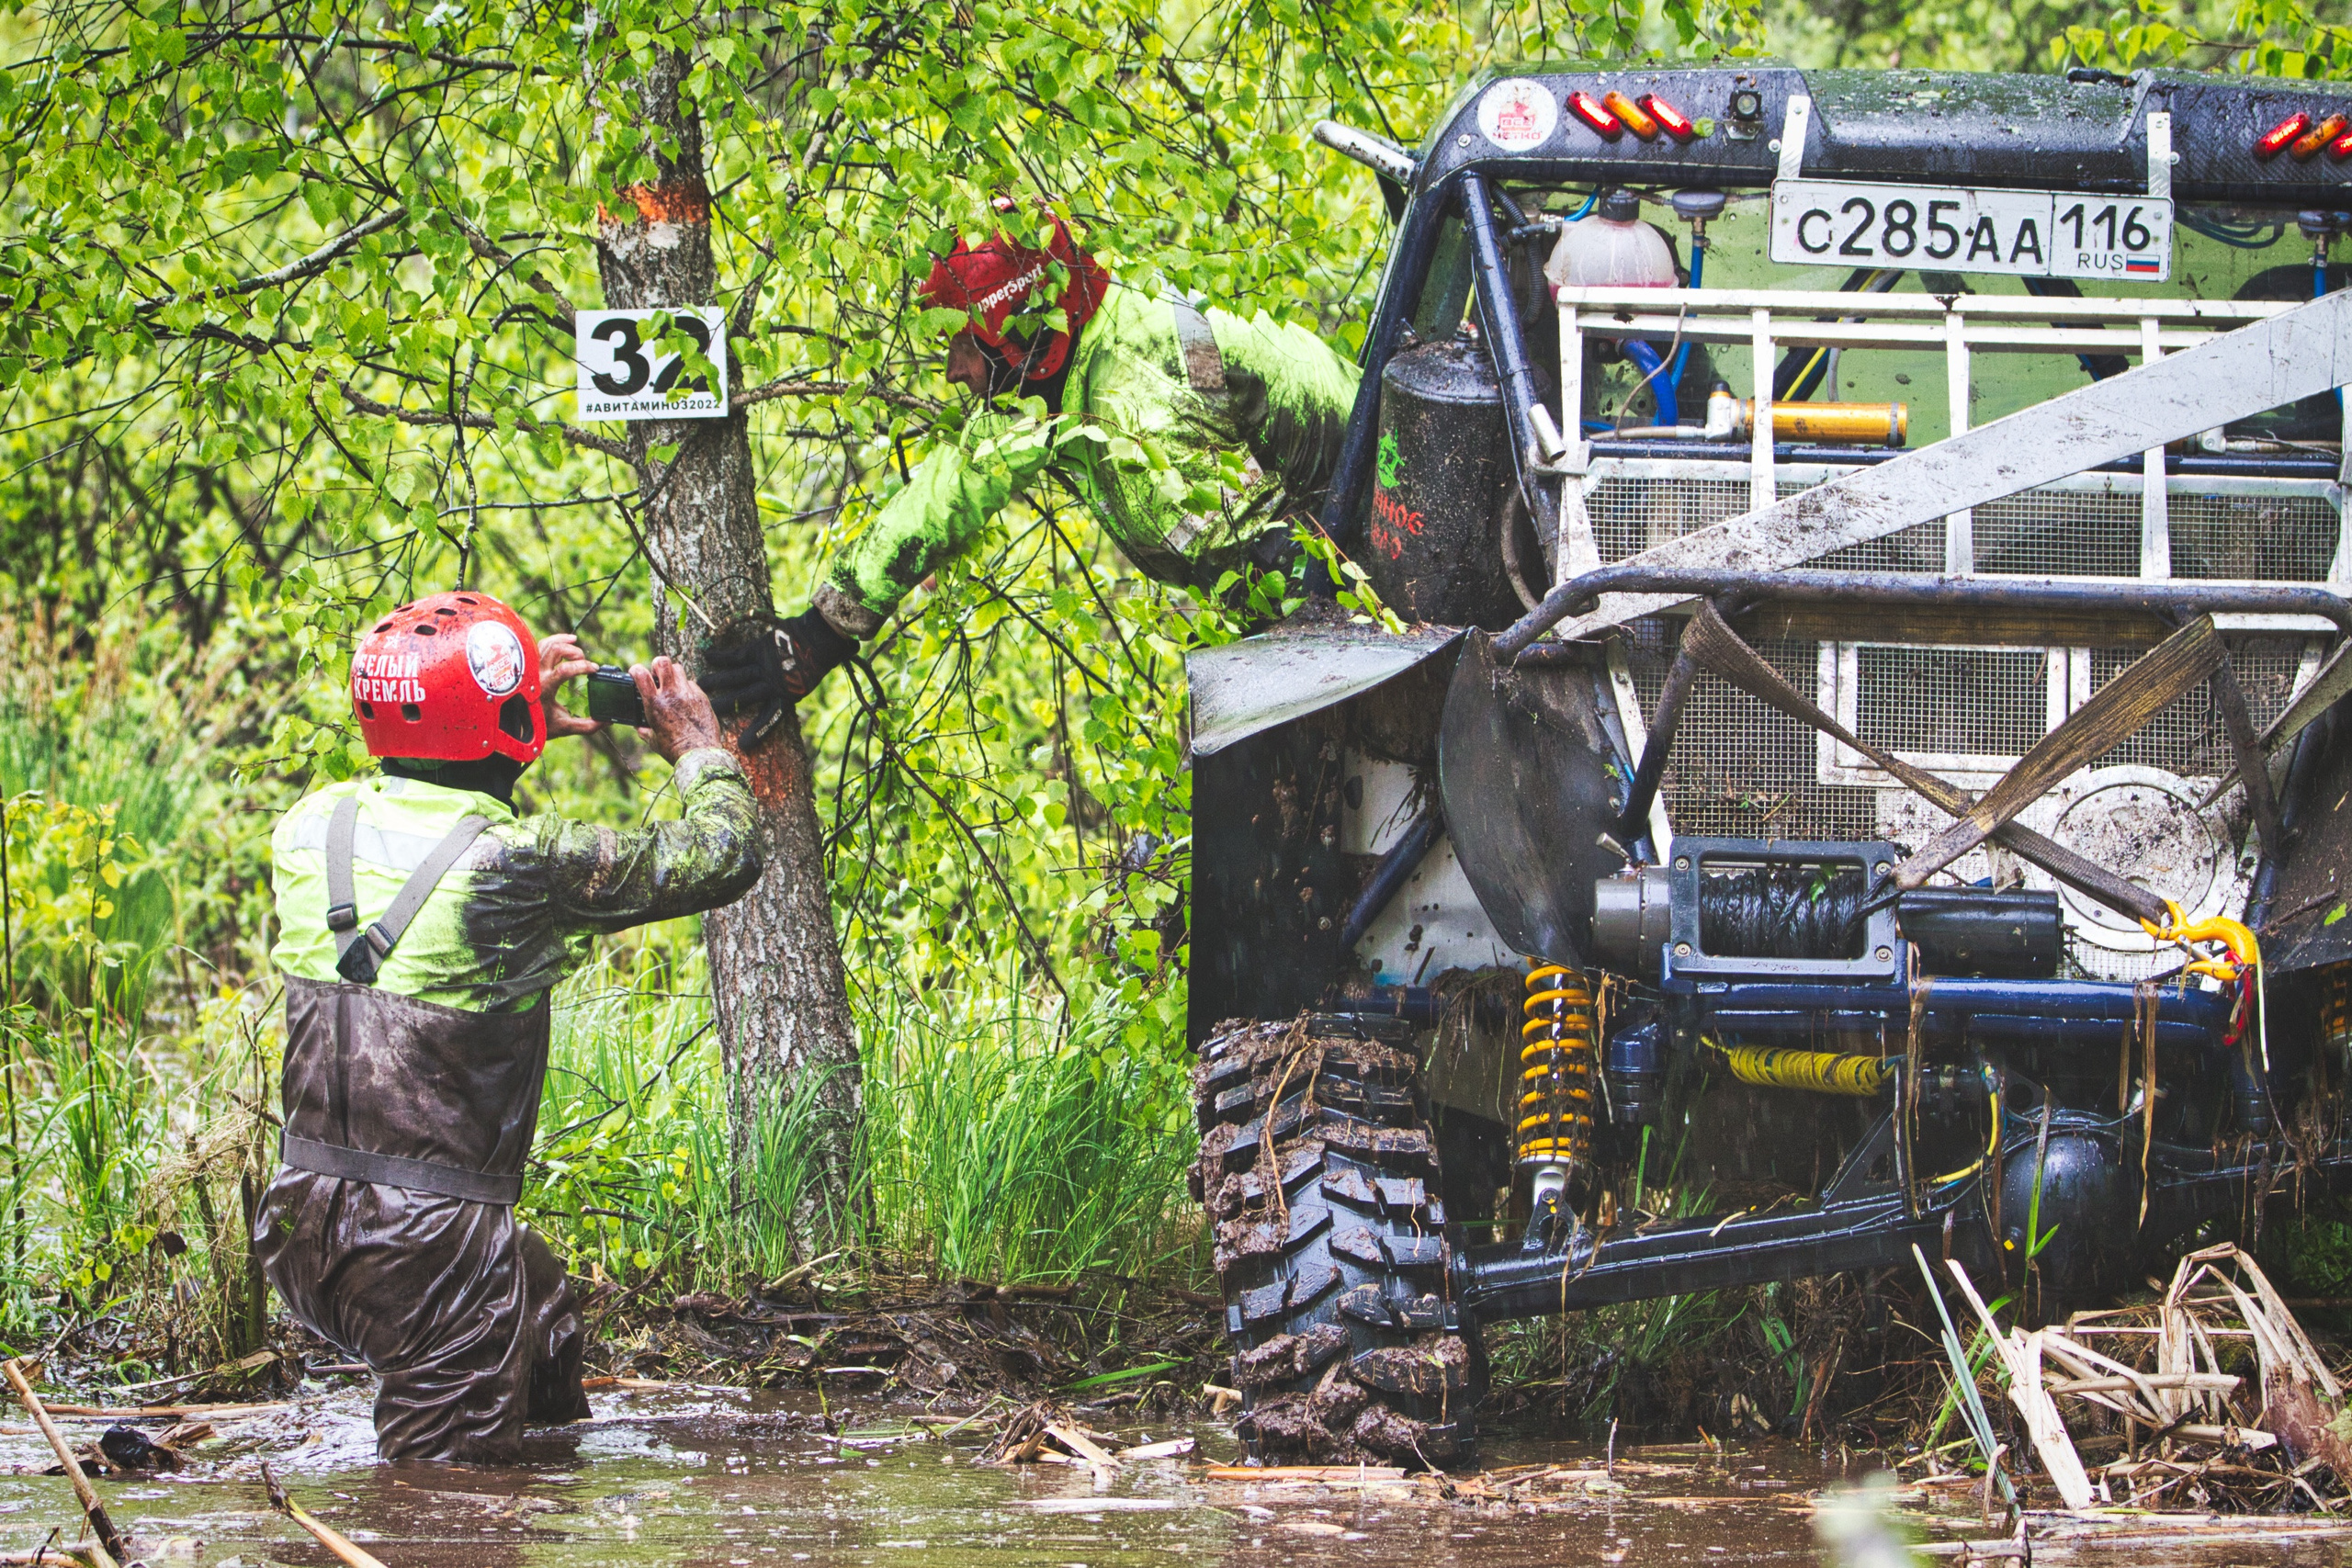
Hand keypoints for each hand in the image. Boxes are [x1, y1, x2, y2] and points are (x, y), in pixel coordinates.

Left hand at [538, 633, 602, 738]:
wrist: (516, 723)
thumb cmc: (538, 725)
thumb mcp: (564, 727)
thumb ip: (587, 726)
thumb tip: (607, 721)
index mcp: (544, 688)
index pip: (565, 669)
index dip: (583, 666)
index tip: (595, 670)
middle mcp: (536, 674)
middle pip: (556, 649)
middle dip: (574, 652)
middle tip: (584, 662)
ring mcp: (531, 667)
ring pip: (548, 643)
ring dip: (565, 642)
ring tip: (577, 648)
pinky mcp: (530, 664)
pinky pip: (542, 645)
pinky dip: (556, 640)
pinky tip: (567, 642)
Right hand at [634, 656, 722, 762]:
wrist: (699, 753)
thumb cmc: (674, 749)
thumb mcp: (653, 740)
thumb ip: (644, 730)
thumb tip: (639, 727)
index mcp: (654, 703)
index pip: (640, 674)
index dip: (636, 669)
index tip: (636, 673)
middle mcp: (671, 694)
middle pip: (663, 662)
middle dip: (657, 664)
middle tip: (657, 674)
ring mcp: (688, 693)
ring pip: (678, 669)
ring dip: (672, 674)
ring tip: (671, 685)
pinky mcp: (701, 697)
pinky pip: (692, 684)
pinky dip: (686, 688)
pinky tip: (685, 699)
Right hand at [700, 608, 854, 746]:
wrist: (822, 635)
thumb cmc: (823, 656)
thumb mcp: (814, 678)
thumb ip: (801, 686)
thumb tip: (807, 685)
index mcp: (788, 695)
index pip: (771, 718)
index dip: (758, 732)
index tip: (744, 746)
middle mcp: (773, 684)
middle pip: (745, 697)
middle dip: (726, 705)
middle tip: (708, 713)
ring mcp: (764, 666)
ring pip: (736, 677)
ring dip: (717, 682)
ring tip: (700, 687)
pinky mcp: (759, 649)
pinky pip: (737, 655)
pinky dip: (722, 656)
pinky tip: (707, 657)